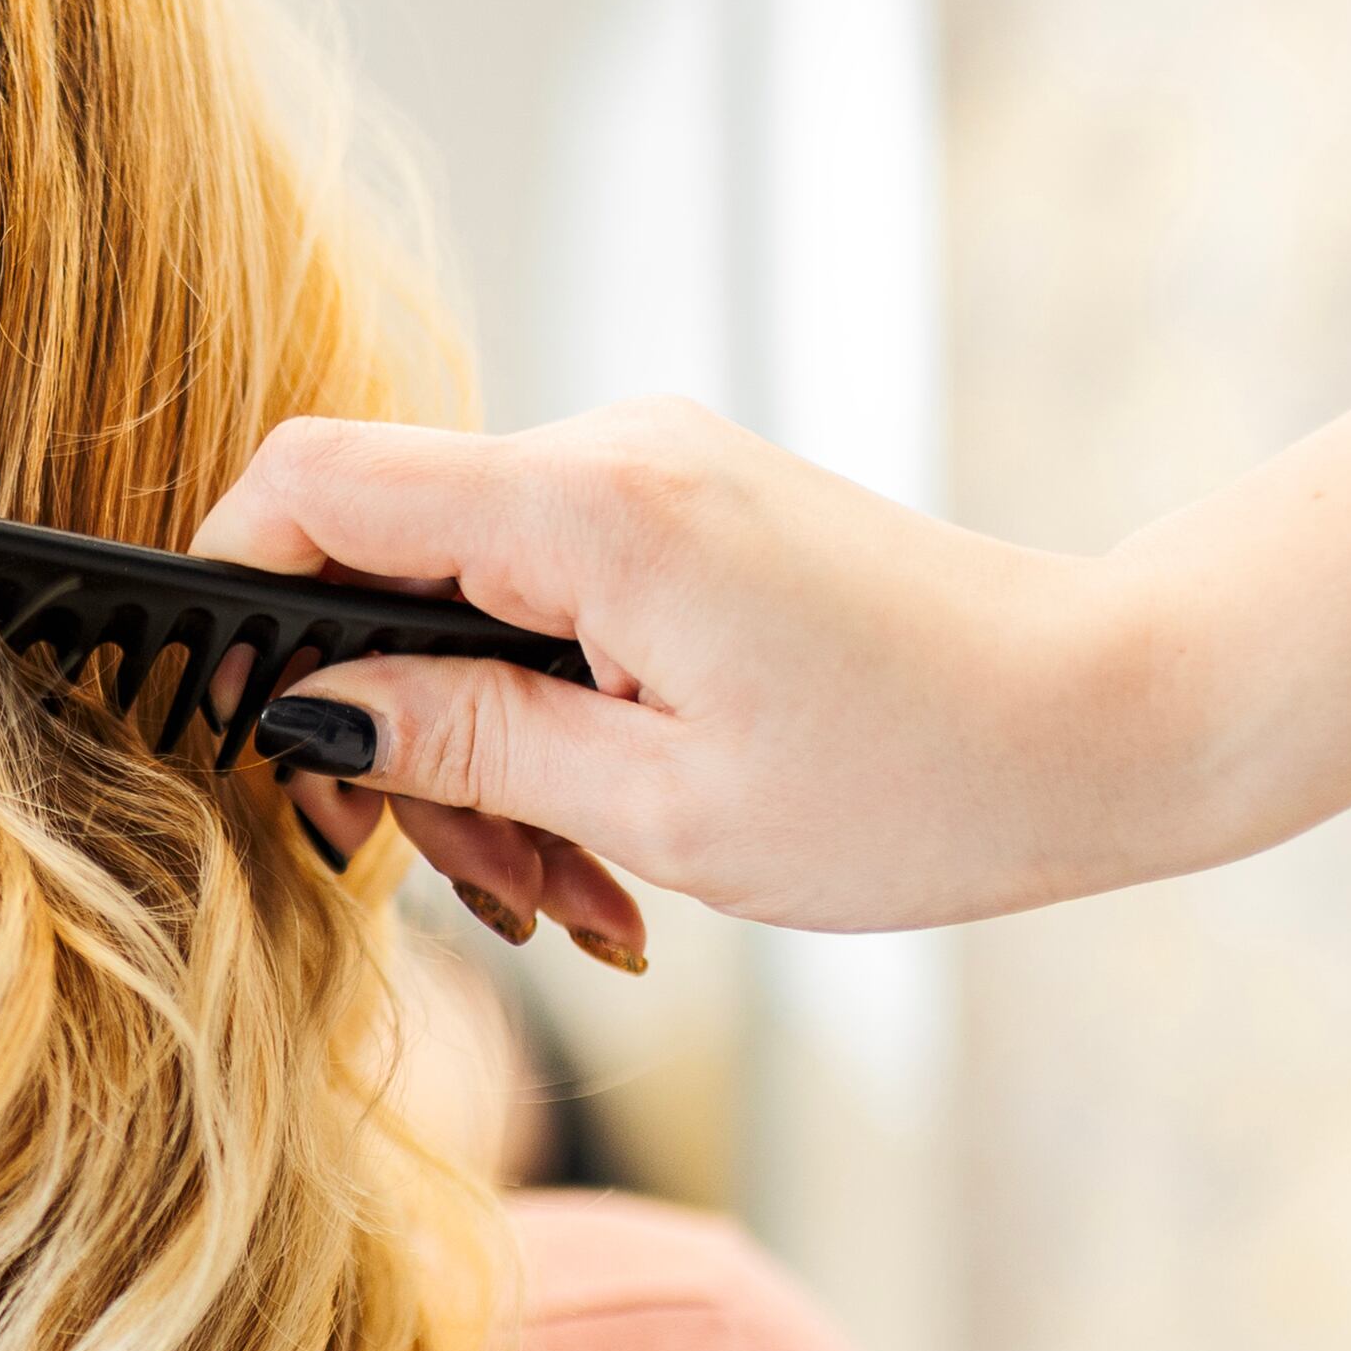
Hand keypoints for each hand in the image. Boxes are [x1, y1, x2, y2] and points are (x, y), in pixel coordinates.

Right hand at [197, 400, 1189, 938]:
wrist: (1120, 718)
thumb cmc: (920, 780)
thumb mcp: (662, 803)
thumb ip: (463, 739)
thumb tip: (304, 709)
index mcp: (592, 507)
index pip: (318, 480)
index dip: (229, 591)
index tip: (237, 730)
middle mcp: (614, 453)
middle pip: (384, 563)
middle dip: (391, 736)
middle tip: (467, 883)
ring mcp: (656, 476)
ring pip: (465, 606)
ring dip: (482, 759)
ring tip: (575, 896)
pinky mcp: (691, 517)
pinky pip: (550, 612)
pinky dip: (548, 726)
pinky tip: (608, 843)